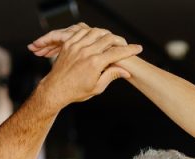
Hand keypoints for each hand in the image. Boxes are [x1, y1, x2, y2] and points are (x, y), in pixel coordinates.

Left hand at [27, 24, 141, 105]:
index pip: (117, 53)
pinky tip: (96, 36)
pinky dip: (92, 32)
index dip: (130, 50)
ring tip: (112, 40)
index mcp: (95, 63)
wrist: (56, 89)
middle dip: (120, 40)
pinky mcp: (69, 44)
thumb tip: (126, 71)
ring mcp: (76, 46)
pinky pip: (82, 31)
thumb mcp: (97, 87)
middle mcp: (86, 52)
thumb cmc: (76, 91)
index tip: (138, 48)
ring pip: (96, 32)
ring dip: (106, 34)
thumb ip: (111, 75)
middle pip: (108, 38)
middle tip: (125, 44)